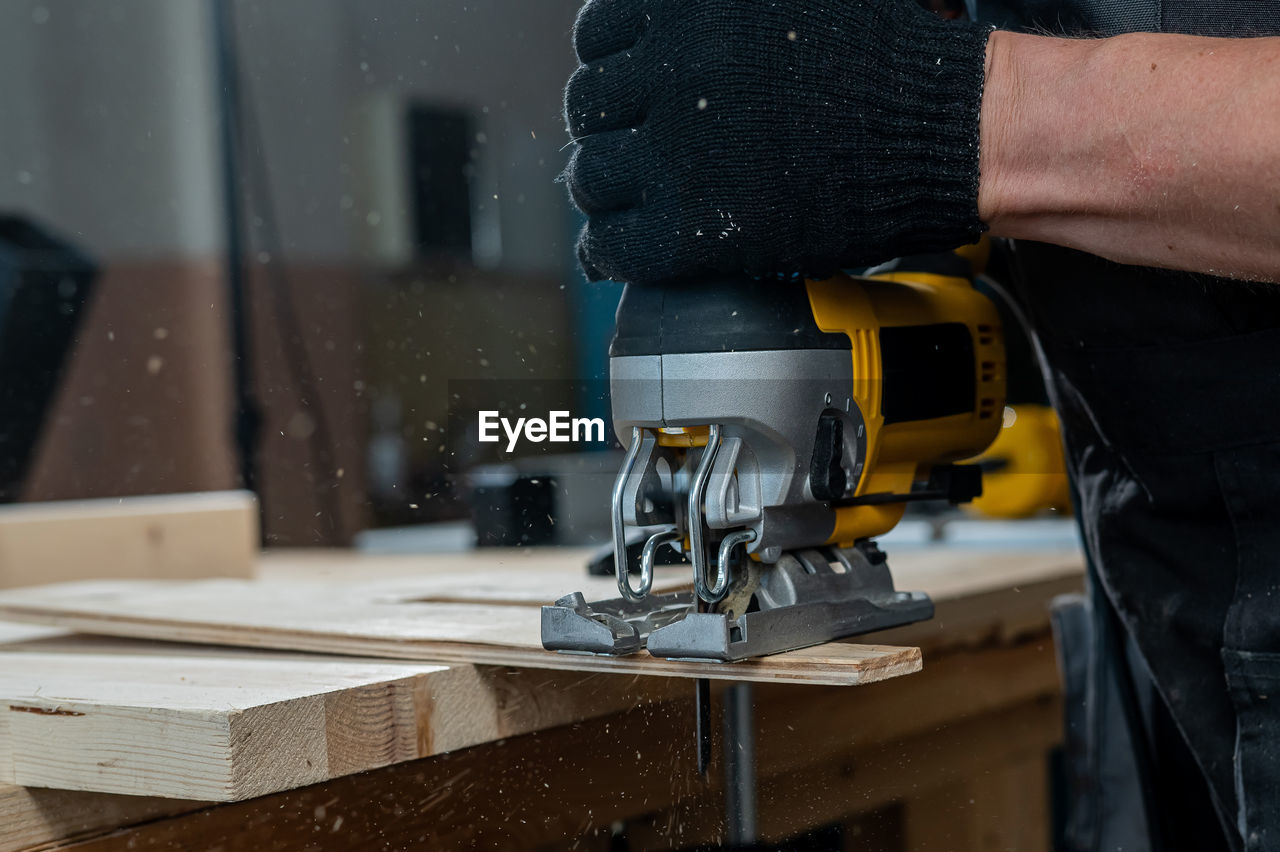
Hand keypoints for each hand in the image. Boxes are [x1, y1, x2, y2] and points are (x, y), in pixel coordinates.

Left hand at [564, 0, 991, 283]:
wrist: (941, 130)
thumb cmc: (886, 59)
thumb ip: (719, 7)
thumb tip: (679, 22)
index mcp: (684, 10)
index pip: (597, 39)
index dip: (610, 70)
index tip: (624, 90)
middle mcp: (666, 75)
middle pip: (590, 111)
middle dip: (608, 131)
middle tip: (630, 150)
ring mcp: (673, 154)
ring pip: (594, 180)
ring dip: (606, 191)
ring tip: (628, 201)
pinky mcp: (690, 228)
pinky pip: (615, 244)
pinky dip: (610, 249)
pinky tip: (621, 250)